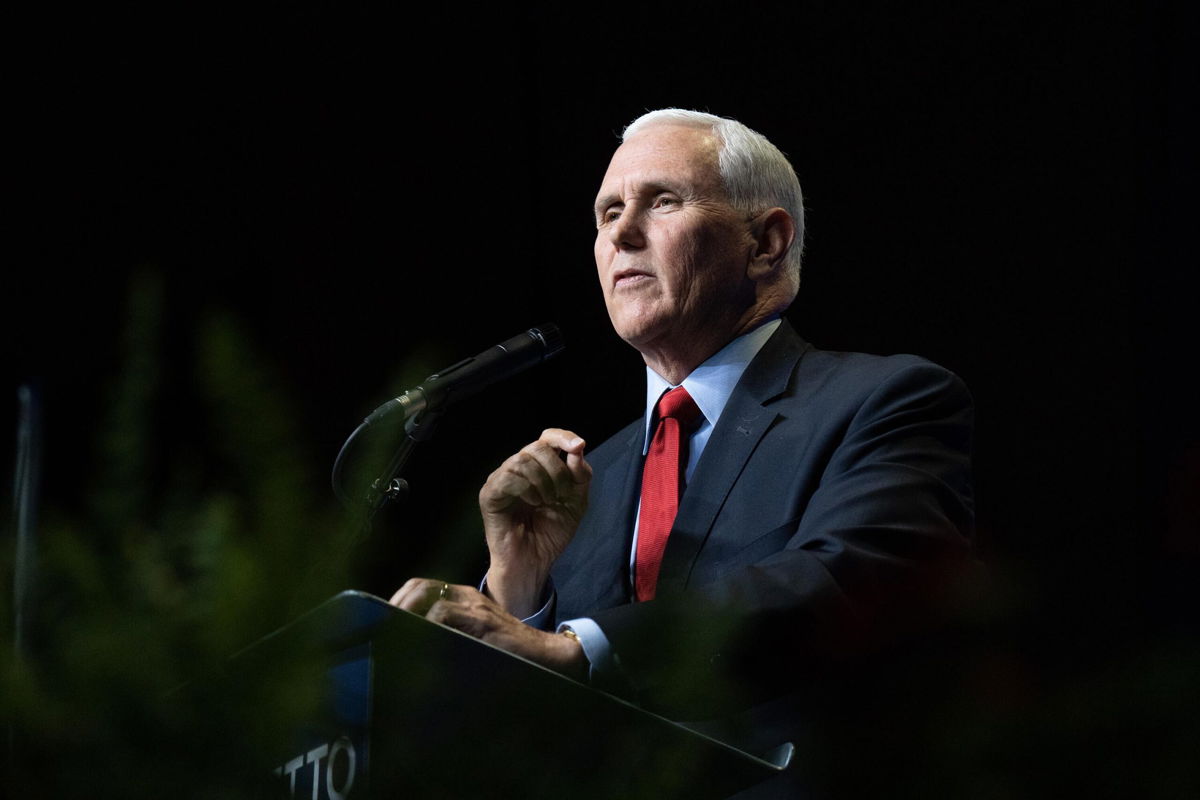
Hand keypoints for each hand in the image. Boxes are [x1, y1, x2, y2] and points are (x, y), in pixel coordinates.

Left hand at [389, 578, 586, 680]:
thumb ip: (449, 635)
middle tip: (382, 626)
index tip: (382, 620)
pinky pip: (445, 613)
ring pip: (429, 597)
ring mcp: (474, 606)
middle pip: (420, 586)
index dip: (399, 601)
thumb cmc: (508, 652)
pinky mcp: (482, 620)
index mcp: (462, 598)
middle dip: (397, 604)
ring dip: (406, 614)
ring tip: (393, 633)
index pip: (422, 588)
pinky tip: (417, 640)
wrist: (544, 655)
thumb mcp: (473, 638)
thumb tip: (413, 649)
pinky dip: (426, 625)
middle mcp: (466, 596)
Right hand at [479, 428, 590, 616]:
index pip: (547, 437)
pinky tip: (533, 503)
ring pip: (523, 459)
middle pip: (538, 447)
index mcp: (539, 466)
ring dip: (543, 482)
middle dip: (557, 470)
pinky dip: (526, 489)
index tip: (579, 446)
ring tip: (545, 502)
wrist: (535, 561)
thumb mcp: (576, 502)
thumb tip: (577, 449)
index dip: (563, 437)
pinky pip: (508, 477)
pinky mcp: (490, 493)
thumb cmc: (552, 532)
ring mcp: (502, 479)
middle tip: (560, 495)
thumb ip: (580, 476)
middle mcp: (518, 468)